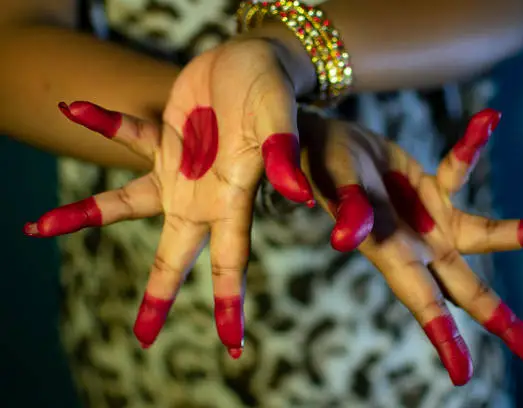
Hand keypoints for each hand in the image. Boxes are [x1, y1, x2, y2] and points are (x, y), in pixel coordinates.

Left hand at [23, 38, 320, 356]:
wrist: (252, 60)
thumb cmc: (272, 90)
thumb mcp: (277, 118)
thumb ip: (282, 153)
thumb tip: (296, 194)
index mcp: (233, 197)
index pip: (232, 260)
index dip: (229, 300)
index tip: (232, 343)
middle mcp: (203, 194)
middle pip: (177, 254)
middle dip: (160, 293)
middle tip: (143, 336)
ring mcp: (177, 169)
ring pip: (127, 204)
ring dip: (86, 214)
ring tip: (39, 226)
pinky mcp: (161, 139)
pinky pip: (126, 136)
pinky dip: (102, 124)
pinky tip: (74, 109)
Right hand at [297, 108, 522, 385]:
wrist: (326, 145)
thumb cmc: (322, 168)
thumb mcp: (335, 185)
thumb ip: (346, 210)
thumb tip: (343, 240)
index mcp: (391, 252)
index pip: (421, 301)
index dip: (441, 337)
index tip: (462, 374)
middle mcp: (416, 244)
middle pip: (464, 288)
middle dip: (497, 316)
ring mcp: (429, 218)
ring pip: (484, 236)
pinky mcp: (434, 186)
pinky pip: (460, 168)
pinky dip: (473, 146)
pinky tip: (489, 118)